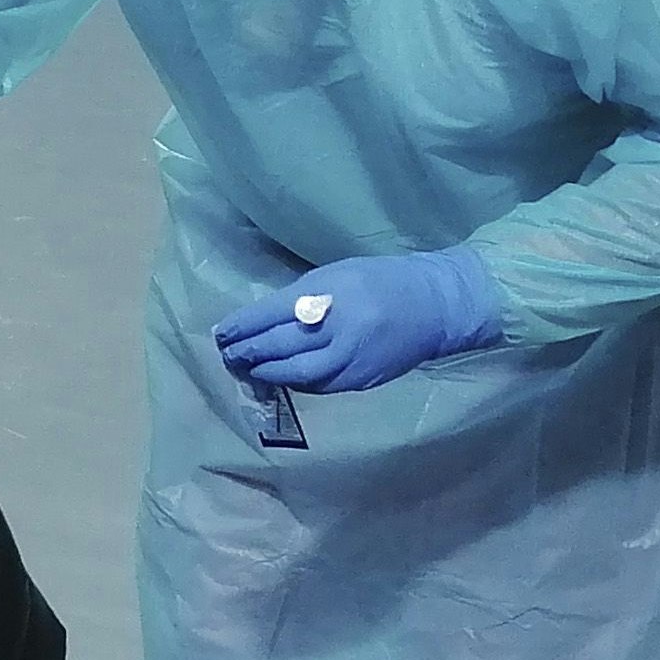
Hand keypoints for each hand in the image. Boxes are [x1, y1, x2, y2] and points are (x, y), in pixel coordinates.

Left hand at [216, 248, 504, 394]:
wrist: (437, 305)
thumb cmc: (382, 281)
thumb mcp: (338, 274)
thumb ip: (301, 297)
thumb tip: (261, 318)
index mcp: (330, 292)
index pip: (272, 313)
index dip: (243, 326)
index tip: (222, 332)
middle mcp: (338, 327)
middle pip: (280, 345)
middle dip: (248, 352)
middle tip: (228, 354)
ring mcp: (352, 357)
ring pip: (297, 373)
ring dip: (267, 373)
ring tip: (248, 369)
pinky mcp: (363, 378)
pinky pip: (321, 385)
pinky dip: (297, 382)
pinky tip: (283, 378)